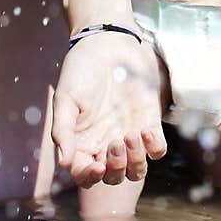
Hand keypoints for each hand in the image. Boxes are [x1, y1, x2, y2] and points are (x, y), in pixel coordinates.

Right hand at [52, 33, 167, 187]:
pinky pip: (157, 149)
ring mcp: (129, 135)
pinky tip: (146, 130)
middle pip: (114, 178)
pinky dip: (154, 147)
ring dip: (135, 161)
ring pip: (136, 170)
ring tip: (130, 135)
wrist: (108, 42)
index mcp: (83, 142)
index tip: (97, 166)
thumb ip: (63, 130)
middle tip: (115, 143)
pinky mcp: (149, 122)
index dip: (90, 177)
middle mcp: (106, 144)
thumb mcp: (66, 98)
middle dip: (116, 169)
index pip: (85, 174)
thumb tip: (64, 163)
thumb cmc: (82, 69)